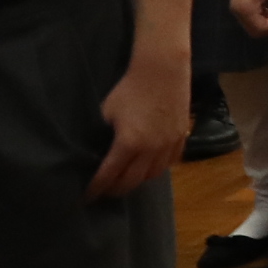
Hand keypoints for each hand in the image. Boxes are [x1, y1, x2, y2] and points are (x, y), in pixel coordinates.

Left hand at [88, 53, 189, 200]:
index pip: (108, 175)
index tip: (86, 197)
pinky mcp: (181, 138)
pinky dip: (156, 169)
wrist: (162, 71)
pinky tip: (148, 167)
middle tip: (104, 192)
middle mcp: (150, 150)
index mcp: (128, 143)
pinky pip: (169, 163)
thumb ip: (103, 134)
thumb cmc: (130, 88)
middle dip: (115, 190)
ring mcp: (168, 145)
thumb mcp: (107, 112)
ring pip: (152, 175)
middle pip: (131, 182)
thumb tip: (96, 150)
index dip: (96, 188)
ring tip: (127, 180)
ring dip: (137, 181)